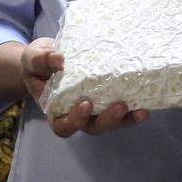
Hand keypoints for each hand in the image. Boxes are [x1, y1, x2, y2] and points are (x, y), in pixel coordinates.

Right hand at [21, 37, 148, 137]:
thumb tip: (57, 59)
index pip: (63, 125)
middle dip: (107, 120)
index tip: (85, 104)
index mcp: (56, 108)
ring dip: (126, 119)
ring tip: (141, 111)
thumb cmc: (41, 61)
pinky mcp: (111, 98)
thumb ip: (39, 59)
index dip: (75, 121)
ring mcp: (97, 107)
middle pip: (92, 127)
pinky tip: (148, 105)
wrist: (55, 55)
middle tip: (119, 106)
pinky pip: (125, 109)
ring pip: (112, 121)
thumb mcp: (34, 57)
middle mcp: (78, 113)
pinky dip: (135, 109)